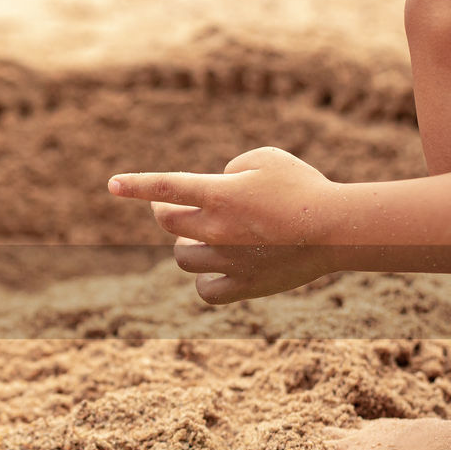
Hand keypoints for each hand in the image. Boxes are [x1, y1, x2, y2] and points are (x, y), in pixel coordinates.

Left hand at [109, 147, 341, 303]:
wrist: (338, 229)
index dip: (135, 185)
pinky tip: (215, 269)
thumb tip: (216, 185)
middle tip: (176, 208)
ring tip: (202, 238)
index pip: (164, 187)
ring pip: (182, 257)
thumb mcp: (266, 159)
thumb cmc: (303, 186)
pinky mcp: (244, 286)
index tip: (112, 184)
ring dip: (185, 245)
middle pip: (168, 223)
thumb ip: (231, 168)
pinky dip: (204, 280)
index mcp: (219, 194)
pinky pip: (205, 290)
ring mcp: (229, 261)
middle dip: (167, 212)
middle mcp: (217, 229)